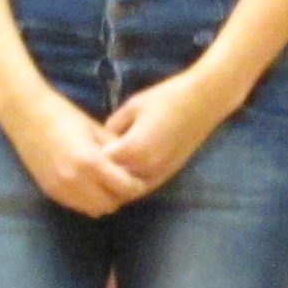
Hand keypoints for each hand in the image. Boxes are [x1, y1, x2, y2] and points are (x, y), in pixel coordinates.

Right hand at [0, 87, 147, 217]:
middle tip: (124, 184)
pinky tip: (89, 185)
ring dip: (103, 201)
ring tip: (106, 185)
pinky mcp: (50, 191)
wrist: (26, 115)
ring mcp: (61, 188)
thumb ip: (116, 150)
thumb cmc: (64, 116)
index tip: (139, 179)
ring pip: (93, 210)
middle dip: (120, 196)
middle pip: (110, 204)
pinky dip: (87, 200)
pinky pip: (76, 206)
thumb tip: (134, 165)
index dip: (136, 185)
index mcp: (91, 162)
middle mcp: (75, 180)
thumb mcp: (96, 129)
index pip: (124, 188)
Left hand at [100, 66, 243, 196]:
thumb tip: (102, 141)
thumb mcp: (132, 106)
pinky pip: (145, 187)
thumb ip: (113, 126)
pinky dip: (132, 185)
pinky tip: (125, 174)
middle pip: (113, 181)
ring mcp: (160, 172)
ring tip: (106, 171)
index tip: (84, 149)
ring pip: (129, 190)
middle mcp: (146, 166)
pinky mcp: (169, 173)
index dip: (91, 156)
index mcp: (133, 147)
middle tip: (91, 164)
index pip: (101, 163)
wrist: (203, 101)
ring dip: (117, 184)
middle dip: (101, 174)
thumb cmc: (166, 98)